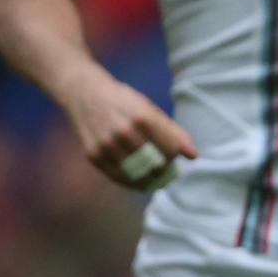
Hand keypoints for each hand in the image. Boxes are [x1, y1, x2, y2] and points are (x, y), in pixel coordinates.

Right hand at [66, 73, 196, 189]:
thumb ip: (173, 132)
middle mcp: (123, 132)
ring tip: (153, 177)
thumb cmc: (124, 102)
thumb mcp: (149, 109)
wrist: (84, 94)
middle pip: (155, 164)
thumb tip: (193, 156)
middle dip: (164, 170)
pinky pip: (117, 177)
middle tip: (164, 169)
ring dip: (149, 179)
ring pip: (137, 174)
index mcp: (142, 117)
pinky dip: (131, 182)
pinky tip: (138, 181)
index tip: (172, 155)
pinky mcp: (93, 155)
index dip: (174, 155)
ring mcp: (106, 144)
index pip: (170, 149)